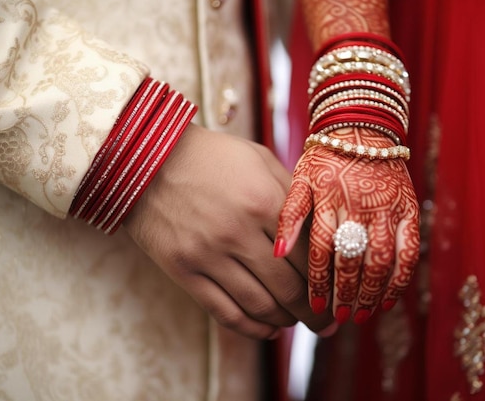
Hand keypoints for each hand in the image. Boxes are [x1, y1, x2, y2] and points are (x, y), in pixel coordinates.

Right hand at [124, 124, 334, 338]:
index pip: (310, 255)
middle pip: (290, 289)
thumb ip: (291, 193)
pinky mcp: (183, 271)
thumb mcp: (259, 159)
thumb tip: (321, 229)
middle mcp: (238, 231)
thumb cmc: (211, 156)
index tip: (338, 294)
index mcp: (263, 200)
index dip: (329, 281)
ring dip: (286, 321)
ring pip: (260, 306)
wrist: (146, 157)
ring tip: (297, 322)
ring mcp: (207, 254)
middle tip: (327, 324)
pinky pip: (224, 312)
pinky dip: (252, 328)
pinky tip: (268, 329)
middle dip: (315, 313)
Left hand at [275, 128, 419, 323]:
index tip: (313, 306)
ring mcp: (387, 209)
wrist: (362, 131)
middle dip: (345, 293)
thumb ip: (290, 215)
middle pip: (352, 260)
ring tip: (360, 315)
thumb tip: (277, 253)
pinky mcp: (409, 210)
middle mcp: (359, 205)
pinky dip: (400, 279)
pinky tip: (387, 299)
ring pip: (381, 260)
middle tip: (338, 316)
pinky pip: (409, 251)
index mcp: (328, 199)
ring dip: (371, 292)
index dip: (318, 282)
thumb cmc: (325, 160)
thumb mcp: (300, 180)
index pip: (322, 250)